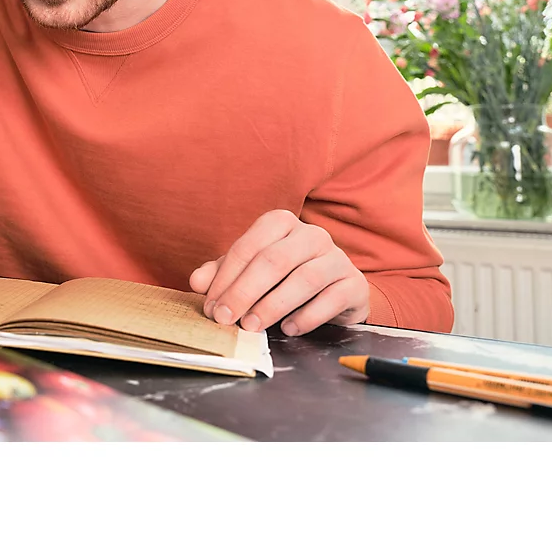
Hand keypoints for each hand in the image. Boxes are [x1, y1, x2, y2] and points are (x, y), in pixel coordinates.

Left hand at [189, 210, 369, 335]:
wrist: (335, 292)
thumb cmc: (285, 277)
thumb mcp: (250, 272)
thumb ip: (222, 273)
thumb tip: (197, 282)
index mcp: (281, 223)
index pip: (248, 247)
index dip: (226, 278)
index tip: (211, 306)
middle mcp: (311, 234)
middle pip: (273, 261)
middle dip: (244, 292)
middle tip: (226, 319)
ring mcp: (337, 257)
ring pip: (303, 279)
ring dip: (273, 306)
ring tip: (252, 326)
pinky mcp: (354, 283)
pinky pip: (331, 299)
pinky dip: (307, 316)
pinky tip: (289, 329)